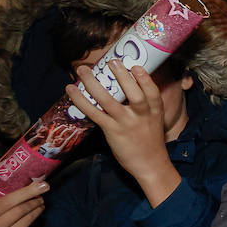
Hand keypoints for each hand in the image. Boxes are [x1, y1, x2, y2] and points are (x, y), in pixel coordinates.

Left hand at [65, 59, 180, 206]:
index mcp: (155, 111)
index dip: (144, 78)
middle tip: (112, 61)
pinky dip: (81, 100)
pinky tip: (72, 90)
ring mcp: (126, 123)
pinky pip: (94, 113)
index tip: (136, 66)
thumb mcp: (154, 121)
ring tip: (84, 70)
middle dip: (122, 76)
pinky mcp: (112, 131)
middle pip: (133, 93)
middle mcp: (142, 115)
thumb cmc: (150, 142)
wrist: (151, 165)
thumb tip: (124, 88)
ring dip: (94, 83)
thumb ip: (144, 107)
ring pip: (109, 100)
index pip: (151, 92)